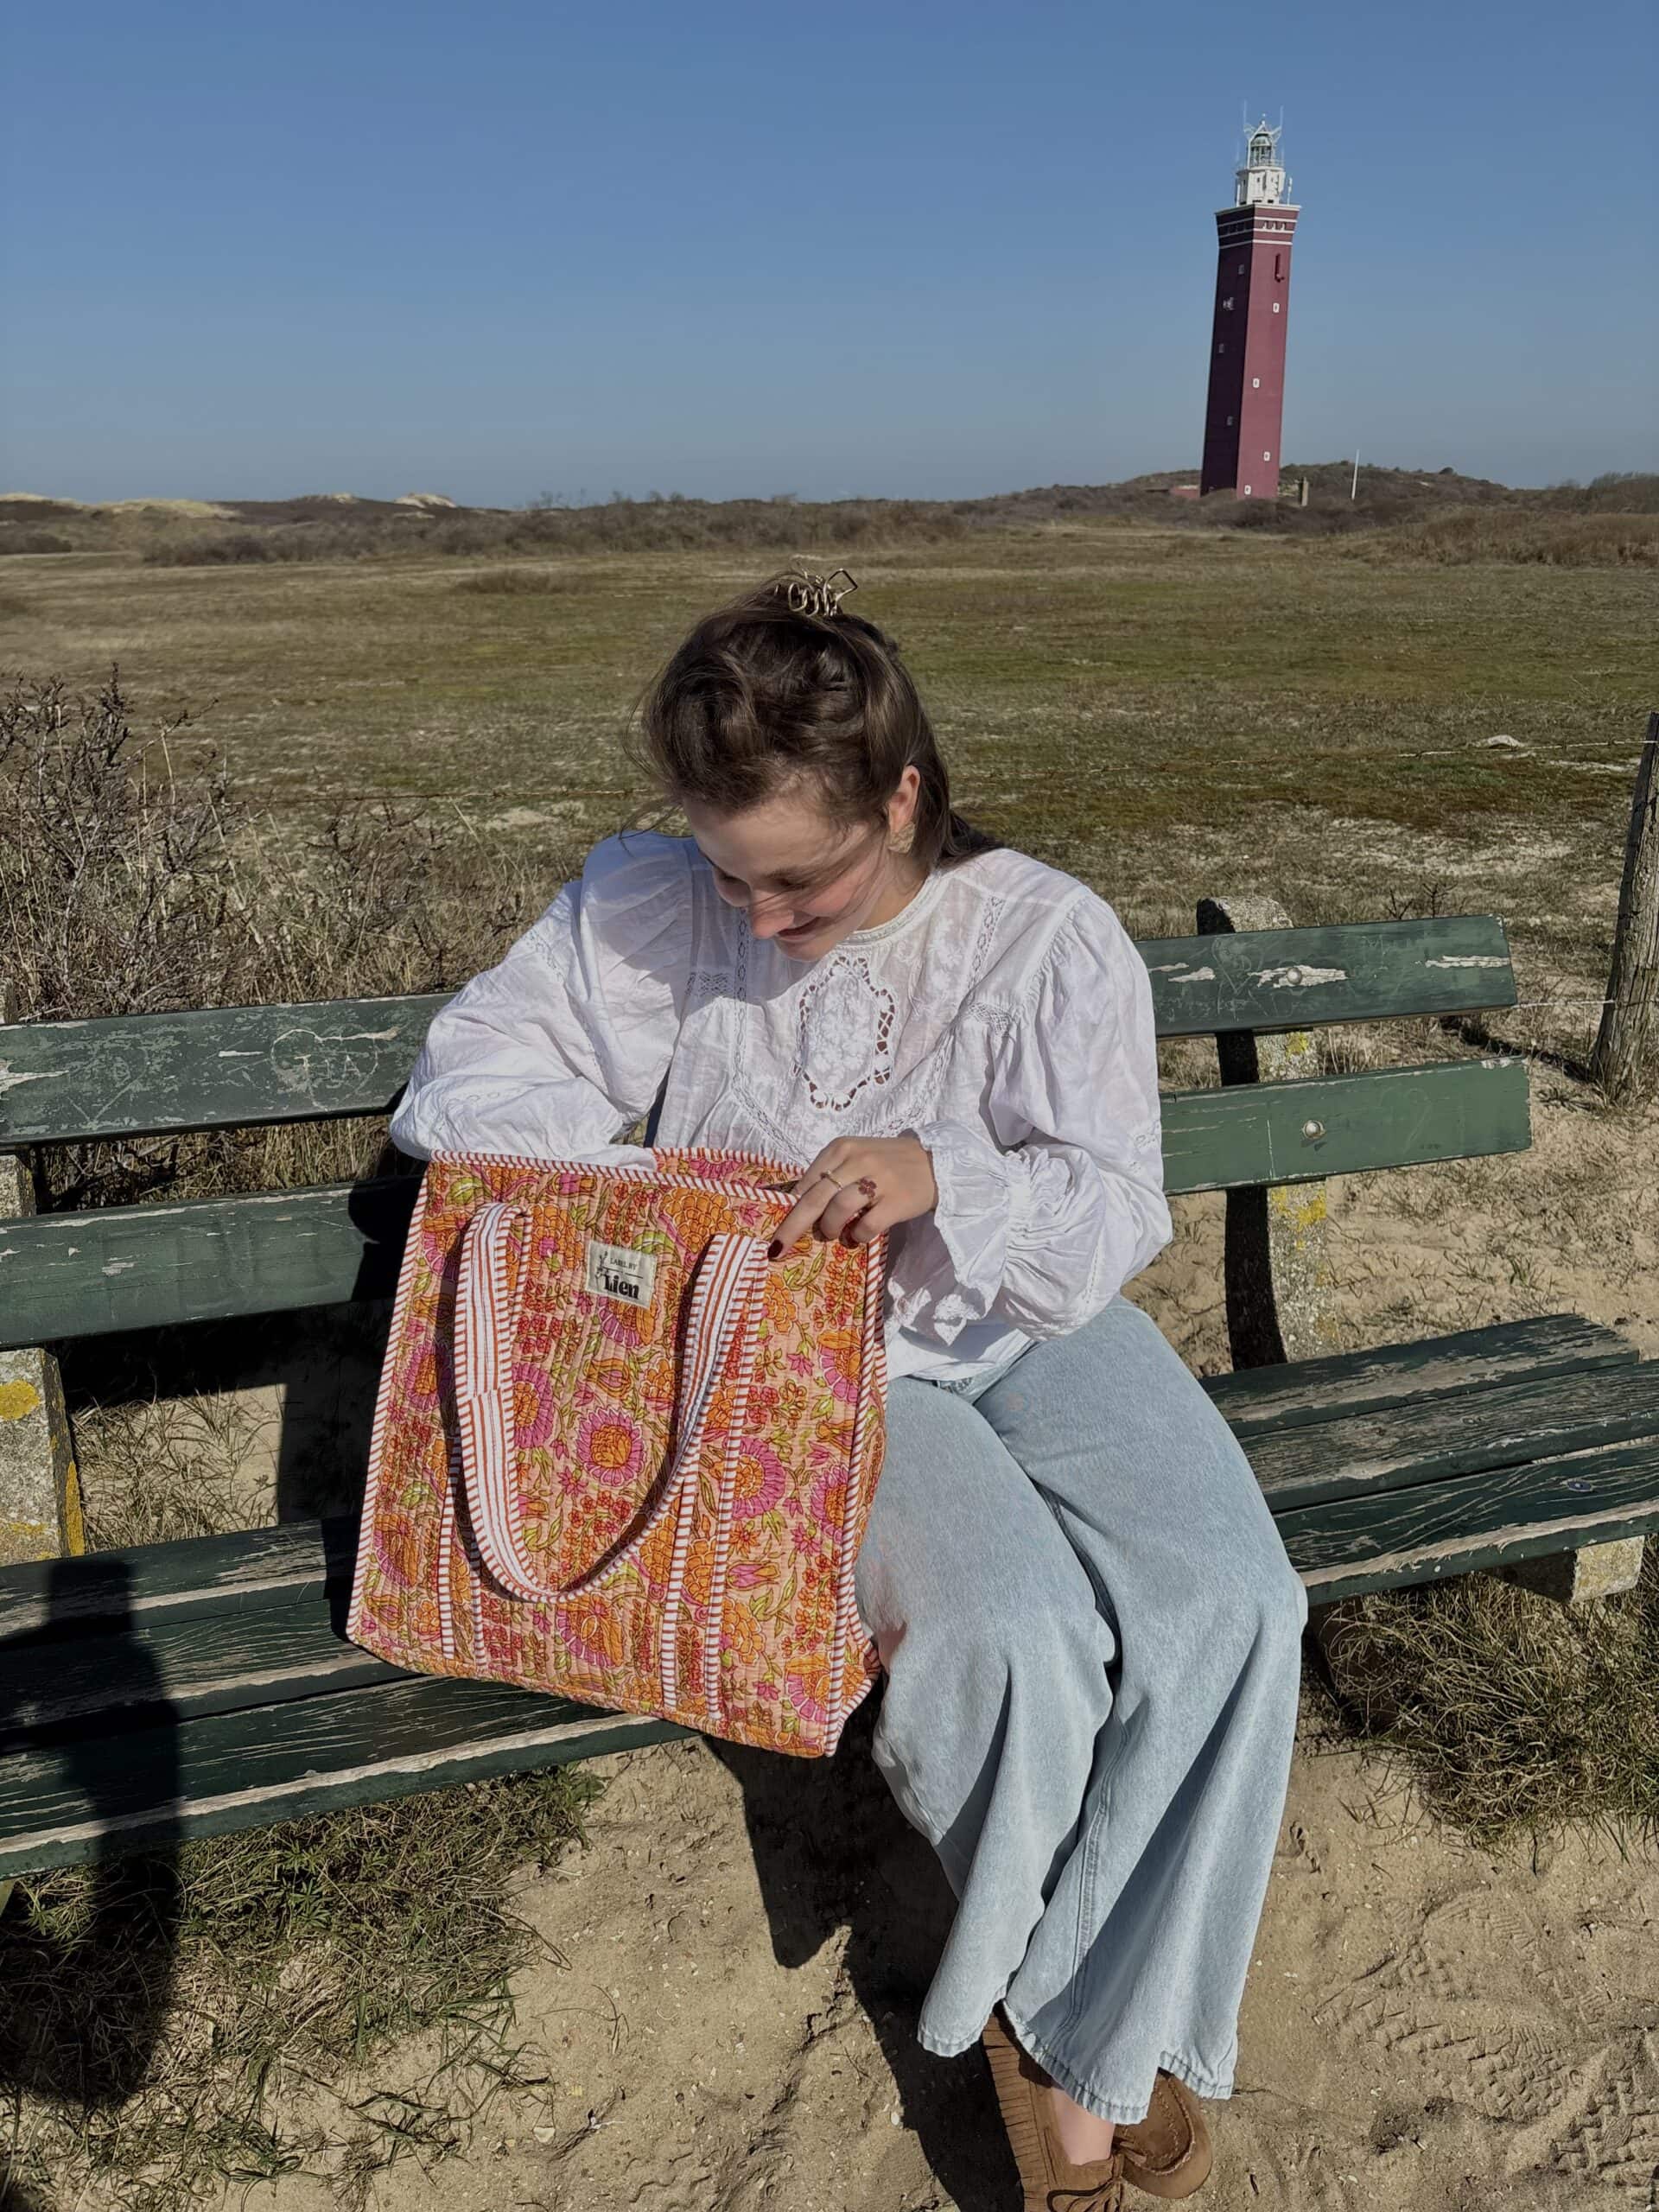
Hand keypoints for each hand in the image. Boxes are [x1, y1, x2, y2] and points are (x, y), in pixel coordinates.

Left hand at [770, 1134, 937, 1256]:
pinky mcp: (896, 1201)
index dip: (789, 1206)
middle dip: (793, 1226)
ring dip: (830, 1228)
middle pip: (814, 1198)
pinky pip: (866, 1225)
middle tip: (778, 1247)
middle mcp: (857, 1160)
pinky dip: (857, 1236)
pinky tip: (858, 1235)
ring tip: (834, 1234)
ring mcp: (878, 1180)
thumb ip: (830, 1175)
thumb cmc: (888, 1163)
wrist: (935, 1163)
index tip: (778, 1225)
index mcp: (841, 1148)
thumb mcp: (855, 1158)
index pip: (806, 1181)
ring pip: (837, 1210)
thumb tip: (796, 1206)